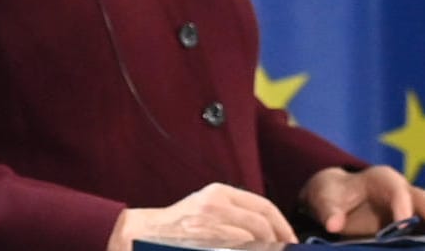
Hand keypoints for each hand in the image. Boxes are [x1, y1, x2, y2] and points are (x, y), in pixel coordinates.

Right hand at [107, 183, 295, 250]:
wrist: (146, 232)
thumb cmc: (179, 225)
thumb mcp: (207, 209)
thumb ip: (235, 214)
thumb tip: (269, 231)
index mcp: (219, 193)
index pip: (264, 206)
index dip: (283, 225)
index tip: (291, 240)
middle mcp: (216, 204)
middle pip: (264, 224)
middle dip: (279, 241)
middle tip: (283, 250)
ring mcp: (211, 222)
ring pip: (255, 237)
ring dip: (265, 248)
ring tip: (265, 250)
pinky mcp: (207, 238)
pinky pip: (241, 246)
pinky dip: (250, 249)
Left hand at [301, 164, 424, 235]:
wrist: (336, 201)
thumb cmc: (333, 195)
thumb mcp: (325, 198)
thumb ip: (329, 211)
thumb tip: (333, 225)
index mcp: (382, 179)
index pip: (397, 191)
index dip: (402, 207)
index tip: (403, 226)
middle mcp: (404, 192)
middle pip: (422, 201)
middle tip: (424, 236)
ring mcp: (411, 210)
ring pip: (424, 214)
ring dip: (424, 231)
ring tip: (421, 243)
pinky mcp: (412, 226)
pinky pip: (421, 231)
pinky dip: (420, 238)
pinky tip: (417, 246)